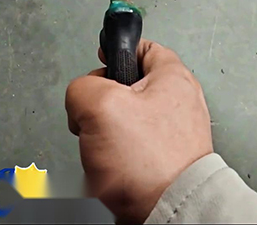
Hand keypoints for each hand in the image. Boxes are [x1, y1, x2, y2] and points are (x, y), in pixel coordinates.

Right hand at [65, 39, 212, 223]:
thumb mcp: (99, 105)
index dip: (116, 51)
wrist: (169, 212)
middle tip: (96, 115)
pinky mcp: (163, 161)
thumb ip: (82, 87)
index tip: (102, 59)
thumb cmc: (149, 161)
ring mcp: (170, 135)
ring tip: (105, 149)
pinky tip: (111, 169)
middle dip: (101, 102)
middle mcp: (177, 104)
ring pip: (123, 121)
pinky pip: (129, 150)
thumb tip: (79, 97)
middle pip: (126, 88)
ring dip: (104, 134)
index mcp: (172, 78)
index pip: (142, 47)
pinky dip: (114, 159)